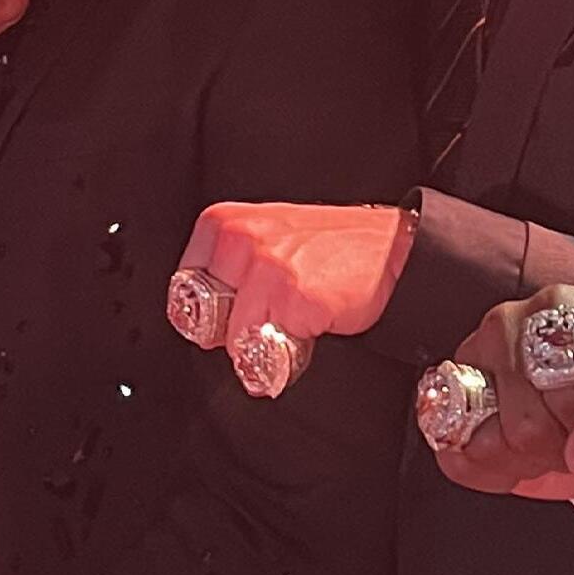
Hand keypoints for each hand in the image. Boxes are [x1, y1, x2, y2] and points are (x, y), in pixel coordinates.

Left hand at [176, 202, 413, 344]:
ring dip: (264, 345)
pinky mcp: (294, 299)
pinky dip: (291, 351)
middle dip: (231, 332)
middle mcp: (239, 241)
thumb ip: (227, 266)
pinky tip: (312, 324)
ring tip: (293, 321)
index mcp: (222, 223)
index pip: (182, 290)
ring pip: (236, 341)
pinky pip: (272, 349)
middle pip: (204, 320)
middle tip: (265, 320)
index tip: (233, 312)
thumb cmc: (330, 245)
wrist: (391, 248)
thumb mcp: (263, 234)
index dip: (209, 312)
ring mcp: (266, 269)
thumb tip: (201, 319)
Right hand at [434, 290, 573, 502]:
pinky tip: (520, 453)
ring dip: (528, 461)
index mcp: (563, 309)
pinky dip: (495, 472)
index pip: (562, 387)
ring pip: (487, 445)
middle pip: (522, 424)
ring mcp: (469, 363)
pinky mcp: (445, 403)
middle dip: (559, 446)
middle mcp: (506, 324)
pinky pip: (458, 461)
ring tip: (551, 439)